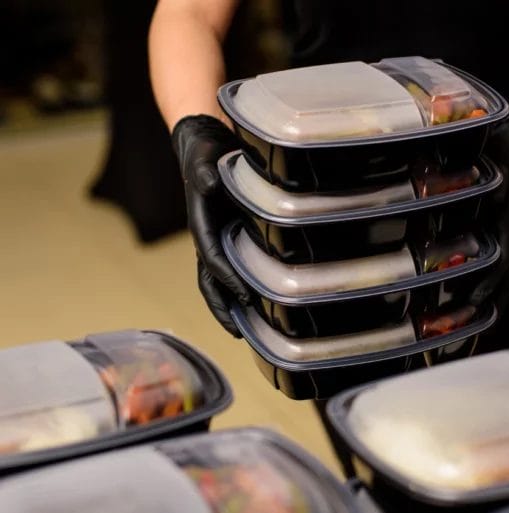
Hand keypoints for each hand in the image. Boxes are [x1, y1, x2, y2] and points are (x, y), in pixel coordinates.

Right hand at [172, 115, 251, 335]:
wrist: (204, 142)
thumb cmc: (204, 151)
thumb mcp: (204, 157)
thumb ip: (204, 171)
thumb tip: (208, 182)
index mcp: (201, 223)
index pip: (213, 259)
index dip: (227, 279)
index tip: (244, 298)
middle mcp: (208, 236)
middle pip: (210, 281)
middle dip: (222, 307)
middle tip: (237, 332)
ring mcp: (217, 237)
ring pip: (219, 279)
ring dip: (229, 304)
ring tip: (246, 329)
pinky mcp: (229, 233)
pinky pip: (233, 266)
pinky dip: (241, 286)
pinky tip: (258, 302)